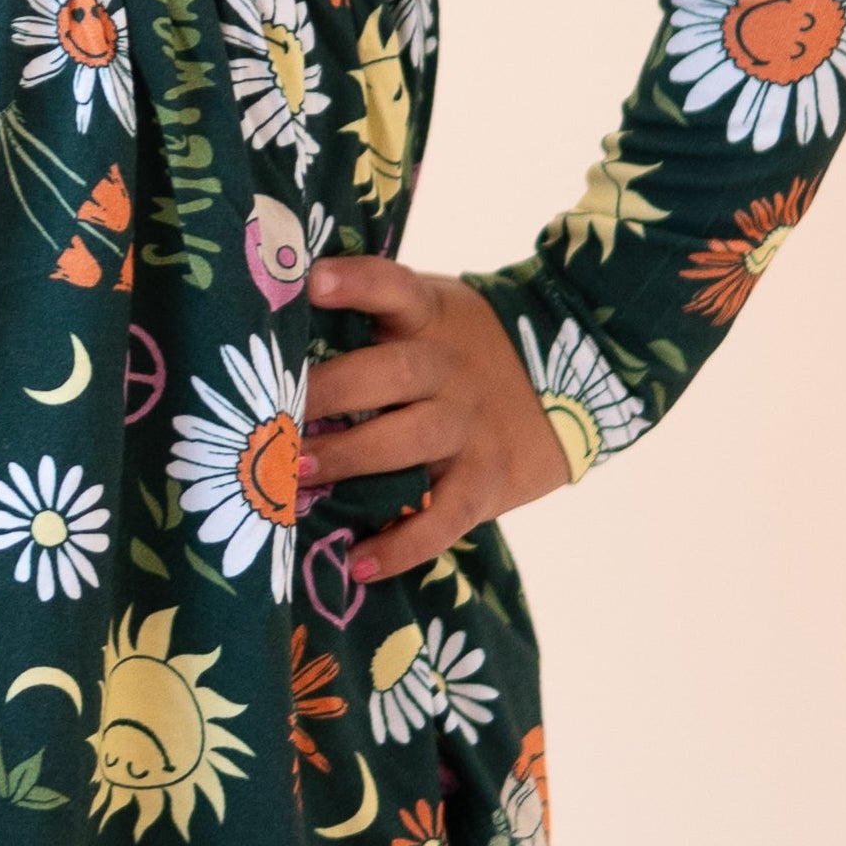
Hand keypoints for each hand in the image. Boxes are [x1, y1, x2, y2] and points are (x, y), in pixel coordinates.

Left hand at [301, 257, 569, 584]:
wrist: (570, 383)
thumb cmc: (466, 345)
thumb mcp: (432, 311)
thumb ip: (374, 313)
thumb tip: (280, 318)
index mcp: (429, 318)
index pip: (394, 288)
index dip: (356, 282)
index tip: (313, 281)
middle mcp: (449, 369)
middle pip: (389, 374)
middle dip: (328, 393)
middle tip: (275, 416)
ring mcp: (470, 428)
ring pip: (408, 442)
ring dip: (349, 460)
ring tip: (294, 477)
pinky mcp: (486, 482)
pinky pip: (442, 518)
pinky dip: (402, 545)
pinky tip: (359, 564)